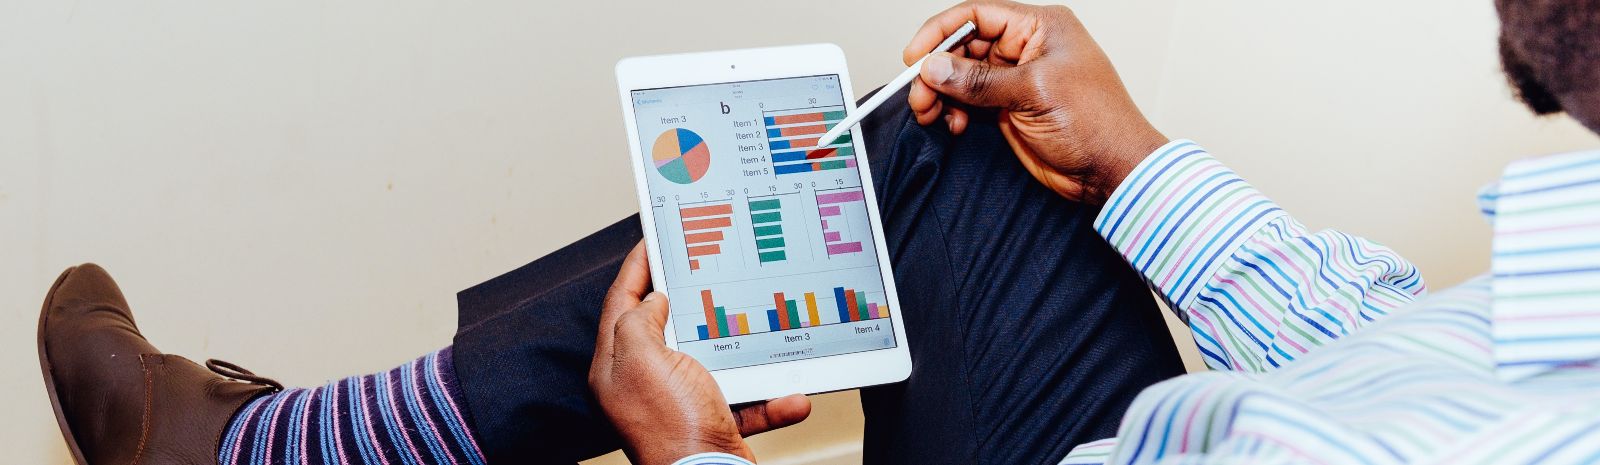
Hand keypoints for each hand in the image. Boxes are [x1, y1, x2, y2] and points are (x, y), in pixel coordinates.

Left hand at [589, 243, 811, 464]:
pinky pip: (746, 400)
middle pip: (665, 327)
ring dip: (743, 349)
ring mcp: (680, 404)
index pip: (620, 303)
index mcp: (618, 366)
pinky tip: (792, 394)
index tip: (653, 239)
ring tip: (758, 321)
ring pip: (712, 361)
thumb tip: (654, 301)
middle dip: (690, 297)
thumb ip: (640, 321)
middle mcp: (644, 385)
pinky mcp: (713, 424)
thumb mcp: (644, 359)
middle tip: (706, 265)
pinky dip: (771, 398)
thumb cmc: (672, 426)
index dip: (636, 268)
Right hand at [905, 0, 1168, 203]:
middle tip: (920, 94)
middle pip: (964, 46)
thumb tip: (935, 67)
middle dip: (937, 70)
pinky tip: (954, 124)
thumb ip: (979, 80)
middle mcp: (1026, 48)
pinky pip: (969, 101)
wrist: (1111, 170)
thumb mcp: (1033, 92)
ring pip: (962, 76)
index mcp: (1040, 27)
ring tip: (930, 112)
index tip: (915, 56)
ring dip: (941, 93)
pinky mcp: (1010, 108)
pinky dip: (955, 111)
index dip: (942, 32)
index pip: (978, 15)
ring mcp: (1016, 79)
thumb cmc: (1096, 123)